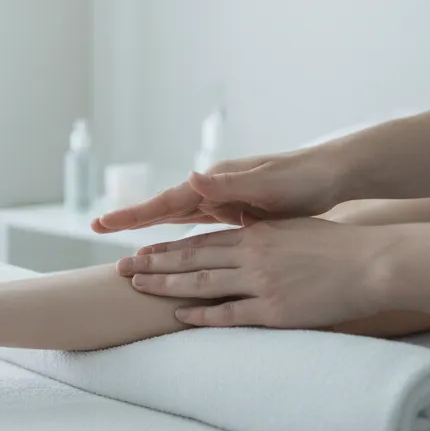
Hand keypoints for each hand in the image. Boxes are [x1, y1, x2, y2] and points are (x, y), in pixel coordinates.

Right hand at [91, 150, 344, 232]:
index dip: (133, 215)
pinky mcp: (239, 216)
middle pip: (164, 211)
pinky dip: (183, 242)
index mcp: (215, 183)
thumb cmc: (301, 178)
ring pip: (180, 222)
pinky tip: (176, 254)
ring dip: (154, 234)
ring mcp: (226, 203)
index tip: (102, 223)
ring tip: (130, 250)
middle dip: (132, 222)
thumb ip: (228, 182)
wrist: (332, 176)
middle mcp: (214, 191)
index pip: (165, 202)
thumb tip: (191, 177)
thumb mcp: (266, 181)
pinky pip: (201, 232)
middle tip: (97, 229)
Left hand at [114, 219, 392, 328]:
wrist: (372, 262)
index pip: (201, 241)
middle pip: (192, 260)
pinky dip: (201, 315)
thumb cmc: (337, 247)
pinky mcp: (275, 309)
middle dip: (154, 264)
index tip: (144, 251)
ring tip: (138, 286)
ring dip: (166, 286)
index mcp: (255, 234)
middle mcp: (252, 255)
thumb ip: (263, 235)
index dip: (169, 248)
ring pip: (202, 284)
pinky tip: (178, 316)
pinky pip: (230, 314)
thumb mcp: (292, 230)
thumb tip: (244, 235)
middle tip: (122, 268)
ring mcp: (261, 282)